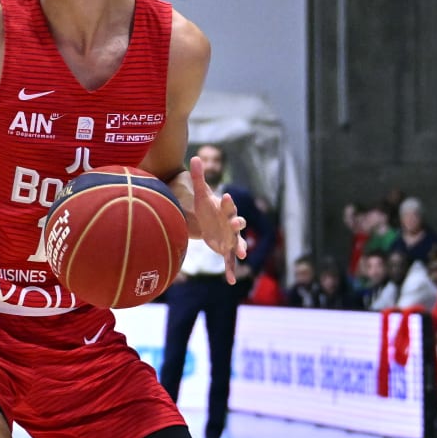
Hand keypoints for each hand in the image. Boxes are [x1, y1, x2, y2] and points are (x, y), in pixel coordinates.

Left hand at [184, 157, 246, 283]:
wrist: (210, 222)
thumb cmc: (207, 208)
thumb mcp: (201, 194)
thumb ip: (200, 177)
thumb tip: (195, 156)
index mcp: (226, 211)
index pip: (228, 205)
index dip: (227, 202)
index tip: (224, 196)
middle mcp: (232, 224)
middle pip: (238, 224)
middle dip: (238, 224)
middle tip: (238, 224)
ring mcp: (231, 238)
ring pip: (238, 243)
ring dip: (240, 247)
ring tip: (241, 253)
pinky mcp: (226, 249)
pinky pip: (230, 261)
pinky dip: (231, 270)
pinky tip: (233, 281)